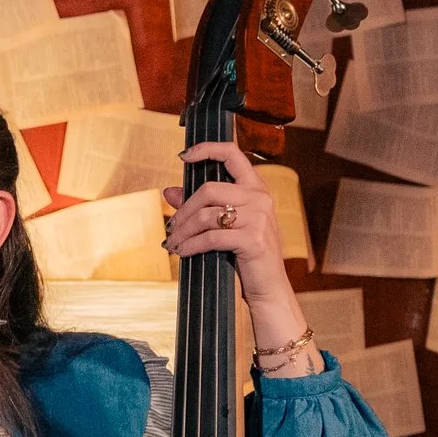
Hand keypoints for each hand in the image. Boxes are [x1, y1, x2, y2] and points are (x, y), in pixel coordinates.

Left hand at [163, 141, 292, 311]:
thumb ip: (200, 205)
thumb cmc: (247, 255)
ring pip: (206, 215)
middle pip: (209, 190)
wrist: (269, 287)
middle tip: (170, 226)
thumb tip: (168, 192)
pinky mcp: (253, 239)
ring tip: (172, 243)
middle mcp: (260, 198)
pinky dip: (191, 246)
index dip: (207, 149)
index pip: (232, 154)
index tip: (184, 155)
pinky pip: (211, 238)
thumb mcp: (226, 225)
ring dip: (183, 231)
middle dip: (184, 210)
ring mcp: (259, 218)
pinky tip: (182, 252)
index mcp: (256, 188)